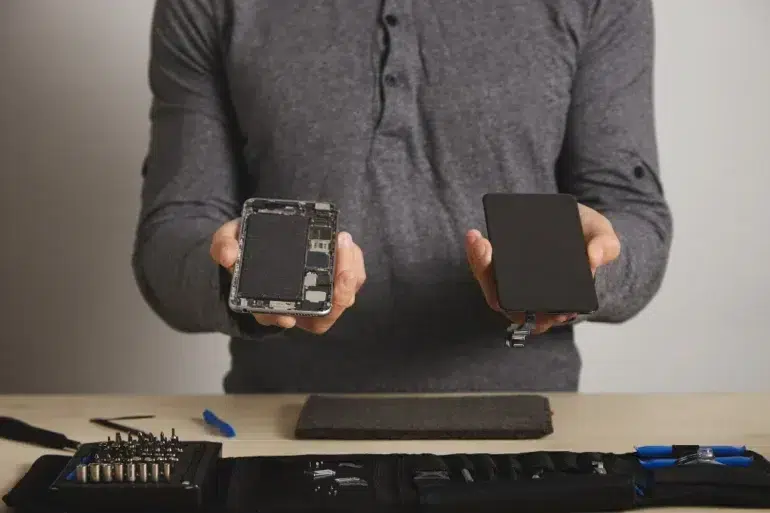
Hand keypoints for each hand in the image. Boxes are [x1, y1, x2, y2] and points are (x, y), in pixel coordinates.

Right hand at [210, 219, 365, 333]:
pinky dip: (353, 262)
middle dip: (338, 298)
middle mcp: (297, 304)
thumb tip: (228, 255)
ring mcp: (318, 292)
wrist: (263, 237)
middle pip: (323, 318)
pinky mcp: (334, 276)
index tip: (286, 317)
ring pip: (343, 298)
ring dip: (350, 276)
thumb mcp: (226, 239)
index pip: (278, 318)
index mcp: (269, 301)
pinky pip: (352, 278)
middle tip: (341, 273)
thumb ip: (223, 245)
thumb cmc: (245, 245)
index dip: (281, 320)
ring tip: (343, 245)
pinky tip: (345, 242)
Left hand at [466, 203, 620, 334]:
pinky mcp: (503, 268)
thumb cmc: (593, 242)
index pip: (536, 317)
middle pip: (502, 300)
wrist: (583, 227)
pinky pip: (486, 267)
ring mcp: (514, 285)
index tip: (514, 287)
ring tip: (477, 239)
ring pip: (490, 284)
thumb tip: (594, 259)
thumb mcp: (606, 239)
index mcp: (559, 303)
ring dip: (479, 263)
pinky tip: (475, 234)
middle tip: (485, 249)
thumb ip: (606, 247)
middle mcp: (531, 300)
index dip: (524, 308)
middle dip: (489, 276)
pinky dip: (478, 253)